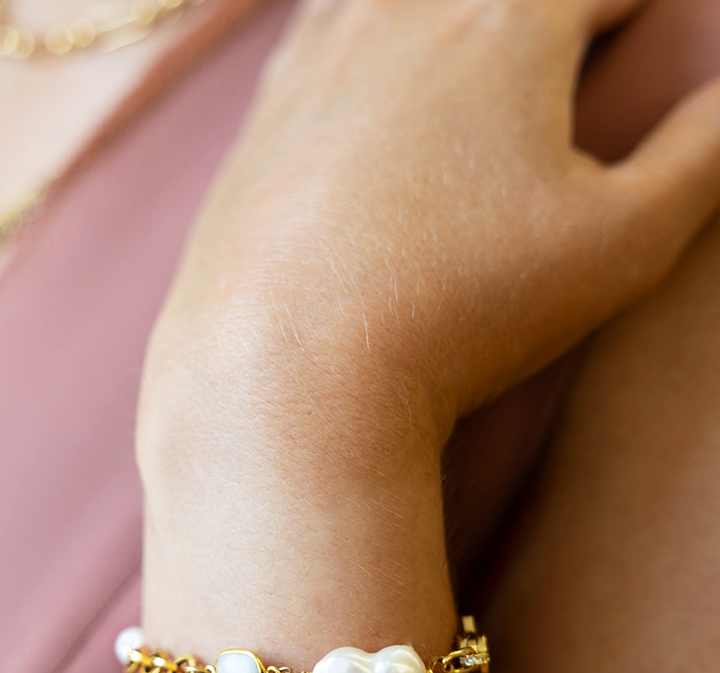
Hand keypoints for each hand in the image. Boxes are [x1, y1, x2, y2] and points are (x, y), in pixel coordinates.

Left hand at [141, 0, 719, 464]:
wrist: (284, 374)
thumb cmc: (460, 313)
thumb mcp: (619, 244)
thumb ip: (697, 158)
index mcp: (506, 22)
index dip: (640, 2)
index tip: (654, 21)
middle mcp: (399, 17)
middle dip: (540, 10)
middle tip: (565, 29)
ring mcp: (313, 64)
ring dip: (437, 13)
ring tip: (462, 33)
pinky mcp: (257, 125)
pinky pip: (314, 40)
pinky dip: (353, 34)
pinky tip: (356, 47)